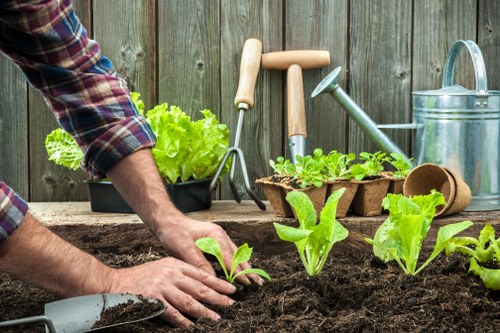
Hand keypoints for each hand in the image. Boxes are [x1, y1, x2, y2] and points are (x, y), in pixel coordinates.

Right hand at [109, 256, 235, 326]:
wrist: (115, 282)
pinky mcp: (153, 300)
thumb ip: (180, 275)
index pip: (202, 274)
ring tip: (216, 318)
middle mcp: (171, 274)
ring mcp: (162, 287)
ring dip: (204, 311)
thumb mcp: (163, 268)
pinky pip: (172, 313)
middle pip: (199, 287)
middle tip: (230, 304)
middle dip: (217, 297)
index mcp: (175, 264)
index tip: (231, 290)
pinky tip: (192, 326)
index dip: (218, 283)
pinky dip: (183, 321)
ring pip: (189, 301)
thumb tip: (201, 287)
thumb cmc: (141, 277)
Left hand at [156, 215, 263, 285]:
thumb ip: (200, 264)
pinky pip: (230, 252)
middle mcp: (221, 235)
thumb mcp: (185, 250)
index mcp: (216, 236)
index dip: (239, 272)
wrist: (167, 221)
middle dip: (248, 270)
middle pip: (238, 255)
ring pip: (236, 254)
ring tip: (254, 278)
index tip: (247, 284)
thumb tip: (213, 280)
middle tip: (258, 283)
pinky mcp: (215, 240)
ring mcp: (219, 237)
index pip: (231, 258)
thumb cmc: (175, 233)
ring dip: (244, 266)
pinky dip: (236, 262)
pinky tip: (239, 269)